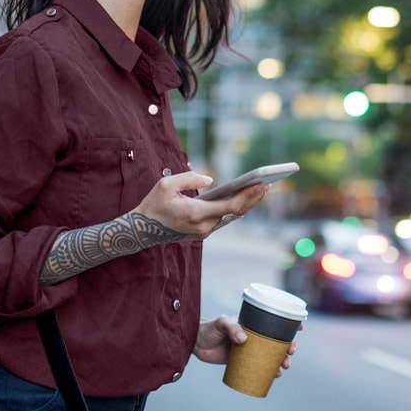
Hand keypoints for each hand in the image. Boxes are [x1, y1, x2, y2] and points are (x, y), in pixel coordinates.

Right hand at [132, 171, 268, 240]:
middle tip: (268, 184)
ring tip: (260, 189)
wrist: (142, 229)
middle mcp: (203, 226)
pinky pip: (224, 219)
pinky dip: (235, 208)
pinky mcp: (202, 232)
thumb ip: (189, 178)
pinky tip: (245, 198)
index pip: (231, 206)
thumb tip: (210, 179)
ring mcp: (204, 231)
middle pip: (236, 212)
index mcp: (196, 213)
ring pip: (231, 216)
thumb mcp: (166, 184)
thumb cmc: (153, 204)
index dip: (249, 196)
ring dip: (246, 203)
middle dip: (253, 198)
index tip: (261, 185)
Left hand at [193, 315, 299, 376]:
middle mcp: (254, 336)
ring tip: (285, 367)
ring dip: (281, 361)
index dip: (288, 324)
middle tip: (291, 353)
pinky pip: (259, 367)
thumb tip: (244, 339)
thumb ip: (232, 328)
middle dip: (288, 347)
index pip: (274, 322)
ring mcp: (249, 350)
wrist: (195, 343)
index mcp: (253, 324)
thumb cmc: (209, 328)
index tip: (299, 327)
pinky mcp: (242, 362)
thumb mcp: (222, 323)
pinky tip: (275, 376)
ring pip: (270, 355)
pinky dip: (268, 372)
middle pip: (277, 341)